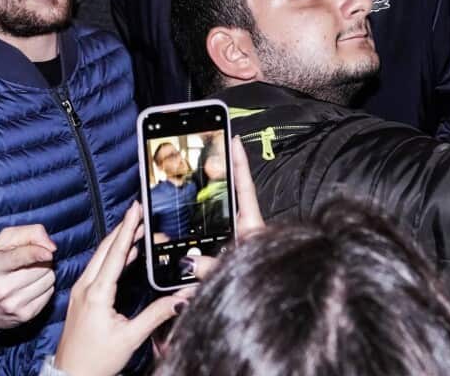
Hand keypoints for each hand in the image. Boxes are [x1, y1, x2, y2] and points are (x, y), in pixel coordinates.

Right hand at [0, 224, 57, 329]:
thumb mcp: (1, 243)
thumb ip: (28, 234)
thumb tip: (51, 246)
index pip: (18, 258)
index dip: (36, 253)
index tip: (50, 252)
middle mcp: (2, 288)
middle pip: (41, 267)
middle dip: (42, 260)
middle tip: (30, 262)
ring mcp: (14, 304)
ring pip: (49, 280)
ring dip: (44, 273)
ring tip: (29, 274)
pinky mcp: (25, 315)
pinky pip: (50, 294)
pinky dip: (45, 287)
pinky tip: (31, 287)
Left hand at [54, 202, 187, 375]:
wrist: (70, 375)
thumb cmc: (95, 361)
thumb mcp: (130, 337)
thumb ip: (157, 314)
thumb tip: (182, 298)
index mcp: (96, 293)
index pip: (116, 253)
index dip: (128, 229)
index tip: (136, 209)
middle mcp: (85, 287)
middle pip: (106, 249)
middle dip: (125, 229)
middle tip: (141, 214)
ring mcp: (80, 291)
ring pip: (100, 257)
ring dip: (119, 241)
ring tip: (138, 229)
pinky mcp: (80, 297)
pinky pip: (97, 268)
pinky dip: (113, 256)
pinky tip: (126, 254)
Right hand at [192, 138, 263, 279]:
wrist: (270, 310)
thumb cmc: (265, 288)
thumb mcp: (234, 273)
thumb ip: (211, 267)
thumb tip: (188, 262)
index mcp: (252, 228)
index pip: (244, 188)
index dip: (239, 164)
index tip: (235, 140)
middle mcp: (245, 234)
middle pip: (227, 202)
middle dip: (214, 185)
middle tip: (203, 162)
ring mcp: (236, 246)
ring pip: (214, 227)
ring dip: (199, 221)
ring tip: (183, 201)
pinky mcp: (228, 261)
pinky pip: (207, 250)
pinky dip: (195, 249)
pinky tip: (178, 252)